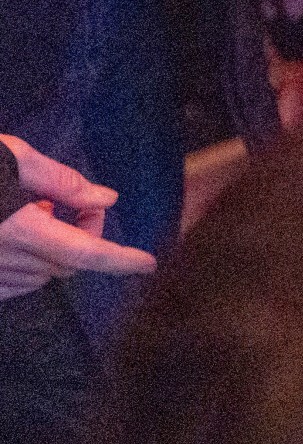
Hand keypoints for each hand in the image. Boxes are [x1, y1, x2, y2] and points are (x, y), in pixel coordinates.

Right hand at [1, 136, 155, 298]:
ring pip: (41, 275)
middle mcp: (5, 260)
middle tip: (63, 205)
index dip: (120, 259)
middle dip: (81, 238)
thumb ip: (60, 180)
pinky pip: (15, 285)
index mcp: (20, 230)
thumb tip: (105, 200)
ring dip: (50, 252)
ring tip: (26, 216)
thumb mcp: (12, 158)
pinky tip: (12, 238)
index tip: (147, 263)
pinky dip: (26, 265)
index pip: (84, 252)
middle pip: (67, 262)